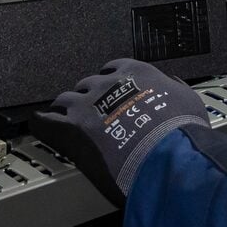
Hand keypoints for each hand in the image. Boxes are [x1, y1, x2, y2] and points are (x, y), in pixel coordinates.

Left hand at [33, 58, 208, 205]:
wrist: (166, 158)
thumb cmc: (180, 133)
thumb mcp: (187, 101)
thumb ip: (174, 89)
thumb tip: (171, 84)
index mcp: (135, 73)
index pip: (113, 69)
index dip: (109, 83)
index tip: (109, 91)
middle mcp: (107, 84)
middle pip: (87, 85)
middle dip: (88, 99)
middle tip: (91, 114)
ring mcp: (85, 106)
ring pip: (64, 101)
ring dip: (66, 111)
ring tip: (66, 122)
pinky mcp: (70, 131)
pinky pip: (44, 121)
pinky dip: (40, 123)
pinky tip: (39, 125)